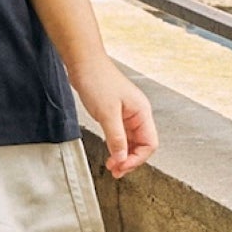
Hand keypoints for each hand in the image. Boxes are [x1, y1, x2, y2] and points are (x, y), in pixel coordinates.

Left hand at [69, 55, 157, 178]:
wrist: (82, 61)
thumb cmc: (97, 79)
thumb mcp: (107, 113)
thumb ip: (116, 138)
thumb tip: (122, 160)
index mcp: (142, 112)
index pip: (149, 144)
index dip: (137, 159)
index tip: (121, 167)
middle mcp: (137, 113)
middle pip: (141, 144)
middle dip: (129, 159)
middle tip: (115, 170)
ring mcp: (126, 112)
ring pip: (130, 140)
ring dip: (122, 154)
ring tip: (111, 165)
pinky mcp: (114, 111)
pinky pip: (120, 133)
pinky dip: (116, 144)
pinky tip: (109, 151)